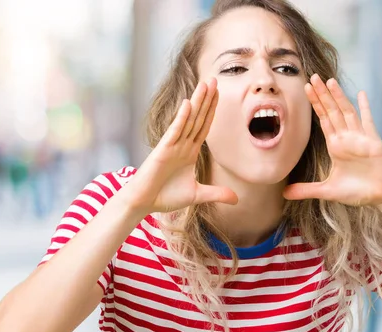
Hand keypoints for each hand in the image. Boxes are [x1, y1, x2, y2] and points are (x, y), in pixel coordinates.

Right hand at [123, 78, 237, 212]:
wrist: (144, 203)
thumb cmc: (166, 196)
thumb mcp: (197, 195)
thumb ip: (216, 193)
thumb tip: (237, 199)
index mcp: (189, 151)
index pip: (204, 126)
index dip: (212, 111)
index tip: (219, 94)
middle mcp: (182, 144)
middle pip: (198, 117)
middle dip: (207, 99)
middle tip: (215, 80)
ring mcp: (172, 145)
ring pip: (188, 120)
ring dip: (197, 102)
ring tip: (205, 84)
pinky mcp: (162, 150)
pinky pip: (174, 131)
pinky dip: (181, 118)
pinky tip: (188, 104)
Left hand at [283, 74, 381, 206]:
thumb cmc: (359, 192)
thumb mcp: (328, 191)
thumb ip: (306, 190)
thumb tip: (284, 194)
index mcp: (336, 146)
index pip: (323, 119)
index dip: (315, 104)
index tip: (305, 89)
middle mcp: (347, 138)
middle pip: (332, 111)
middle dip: (323, 94)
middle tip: (312, 77)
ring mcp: (361, 138)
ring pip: (347, 112)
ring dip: (338, 97)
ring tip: (329, 81)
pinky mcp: (373, 142)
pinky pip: (368, 122)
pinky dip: (365, 108)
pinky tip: (361, 94)